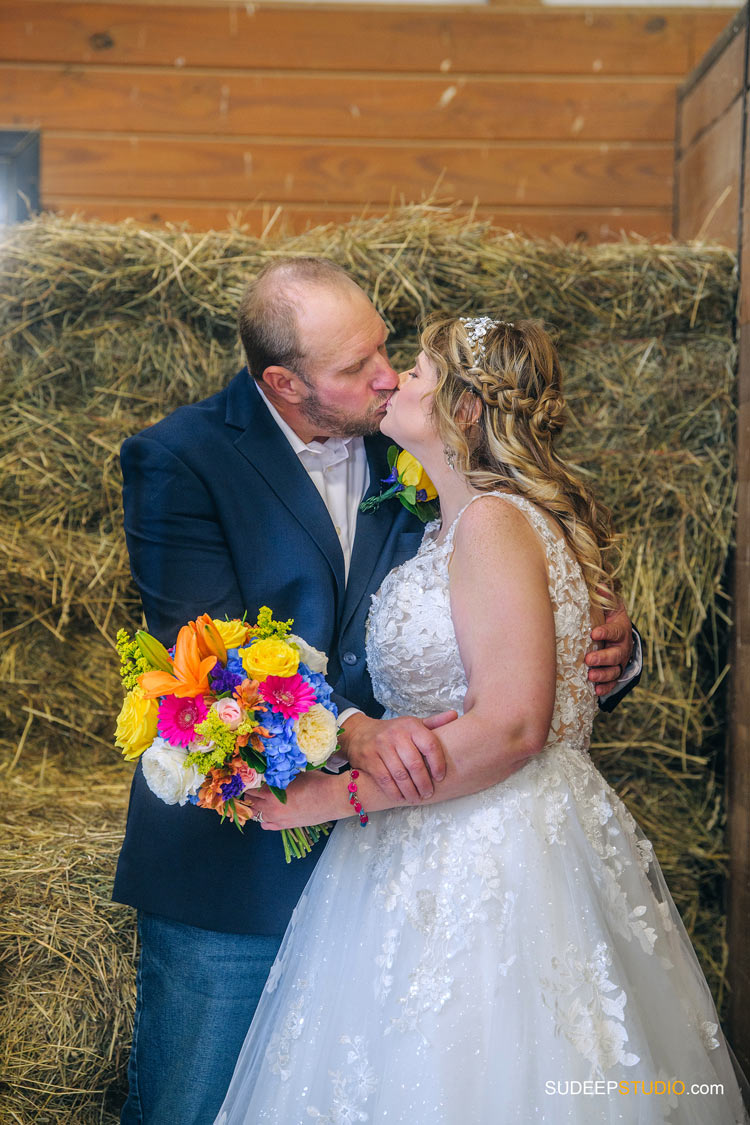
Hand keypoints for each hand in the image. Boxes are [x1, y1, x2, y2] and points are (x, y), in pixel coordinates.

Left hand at [246, 772, 347, 831]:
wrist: (334, 798)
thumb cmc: (317, 782)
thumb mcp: (295, 773)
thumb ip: (279, 773)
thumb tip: (269, 768)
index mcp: (271, 793)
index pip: (250, 789)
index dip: (248, 782)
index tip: (248, 777)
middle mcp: (271, 808)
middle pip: (250, 802)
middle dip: (249, 794)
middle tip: (251, 786)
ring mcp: (278, 819)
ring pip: (256, 815)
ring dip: (255, 806)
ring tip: (259, 798)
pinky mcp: (286, 826)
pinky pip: (265, 825)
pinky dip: (263, 818)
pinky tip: (268, 810)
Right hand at [339, 710, 456, 802]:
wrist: (360, 732)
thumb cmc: (393, 732)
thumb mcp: (413, 724)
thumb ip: (434, 722)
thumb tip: (455, 715)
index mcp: (411, 726)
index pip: (430, 745)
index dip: (438, 764)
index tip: (440, 777)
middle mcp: (396, 734)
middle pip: (415, 764)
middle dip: (424, 783)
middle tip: (429, 793)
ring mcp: (381, 746)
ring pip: (400, 774)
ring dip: (410, 790)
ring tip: (417, 798)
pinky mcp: (369, 759)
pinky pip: (385, 780)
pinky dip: (394, 792)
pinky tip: (401, 798)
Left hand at [585, 597, 633, 696]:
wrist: (617, 631)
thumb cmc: (608, 615)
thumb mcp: (609, 604)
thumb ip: (604, 596)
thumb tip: (600, 585)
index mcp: (620, 628)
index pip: (616, 630)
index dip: (606, 632)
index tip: (594, 633)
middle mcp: (622, 646)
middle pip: (616, 654)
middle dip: (603, 658)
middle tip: (589, 659)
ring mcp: (619, 661)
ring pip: (615, 670)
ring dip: (603, 675)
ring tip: (591, 676)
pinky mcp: (614, 672)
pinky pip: (612, 682)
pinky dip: (605, 687)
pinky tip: (595, 691)